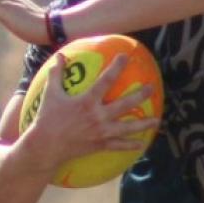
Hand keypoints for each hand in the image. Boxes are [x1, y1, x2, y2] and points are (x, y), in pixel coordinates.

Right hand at [22, 53, 158, 170]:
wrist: (46, 147)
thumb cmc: (47, 119)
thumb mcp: (51, 94)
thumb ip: (57, 74)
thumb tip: (61, 55)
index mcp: (87, 102)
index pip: (106, 81)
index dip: (117, 67)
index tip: (126, 56)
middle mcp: (98, 117)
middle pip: (125, 105)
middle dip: (140, 96)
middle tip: (152, 88)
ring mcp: (101, 132)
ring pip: (127, 128)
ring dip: (143, 124)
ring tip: (157, 120)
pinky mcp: (100, 145)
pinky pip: (119, 146)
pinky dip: (131, 145)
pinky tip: (141, 144)